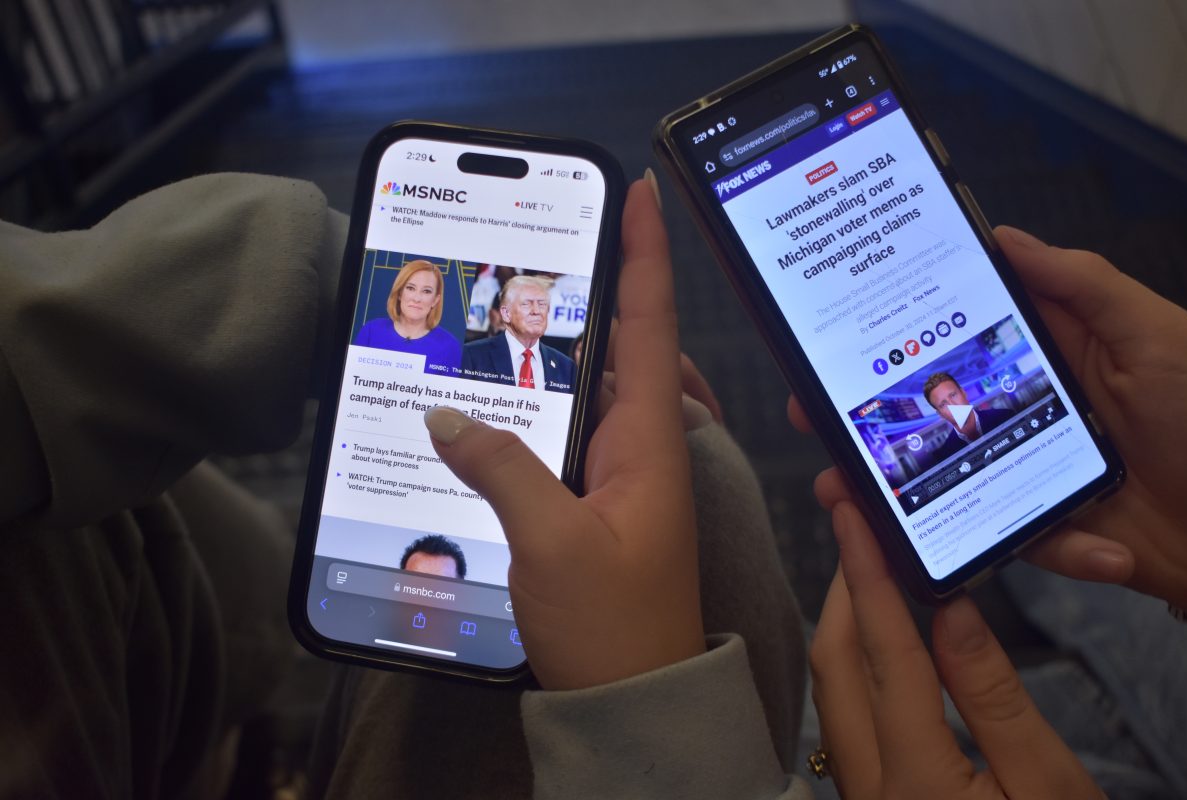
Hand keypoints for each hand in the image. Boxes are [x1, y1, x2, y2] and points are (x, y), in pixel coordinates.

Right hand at [423, 177, 704, 689]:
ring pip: (601, 385)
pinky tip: (511, 396)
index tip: (636, 191)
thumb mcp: (551, 543)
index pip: (651, 323)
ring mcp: (625, 471)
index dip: (646, 253)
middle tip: (555, 238)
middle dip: (600, 283)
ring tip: (523, 302)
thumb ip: (501, 469)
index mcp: (650, 442)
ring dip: (571, 342)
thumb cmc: (613, 626)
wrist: (635, 699)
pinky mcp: (600, 497)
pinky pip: (579, 426)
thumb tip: (448, 415)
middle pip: (628, 342)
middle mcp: (645, 444)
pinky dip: (552, 398)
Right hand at [790, 228, 1186, 607]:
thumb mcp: (1155, 334)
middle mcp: (1027, 411)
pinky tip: (1100, 549)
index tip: (839, 338)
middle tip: (811, 417)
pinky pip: (1022, 539)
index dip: (896, 336)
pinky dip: (1058, 549)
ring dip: (897, 495)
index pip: (955, 337)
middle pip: (933, 413)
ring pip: (949, 480)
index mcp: (1046, 355)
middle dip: (869, 420)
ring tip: (849, 498)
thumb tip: (1004, 236)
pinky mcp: (1052, 529)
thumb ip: (1081, 284)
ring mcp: (1032, 472)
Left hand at [809, 501, 1103, 799]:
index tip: (853, 516)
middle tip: (859, 531)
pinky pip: (844, 722)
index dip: (868, 575)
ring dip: (846, 628)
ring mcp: (862, 799)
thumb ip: (995, 699)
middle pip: (836, 666)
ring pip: (832, 694)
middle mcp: (870, 788)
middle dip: (844, 591)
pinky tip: (879, 649)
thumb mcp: (1050, 789)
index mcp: (917, 781)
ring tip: (870, 574)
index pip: (884, 653)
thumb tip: (954, 610)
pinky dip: (855, 670)